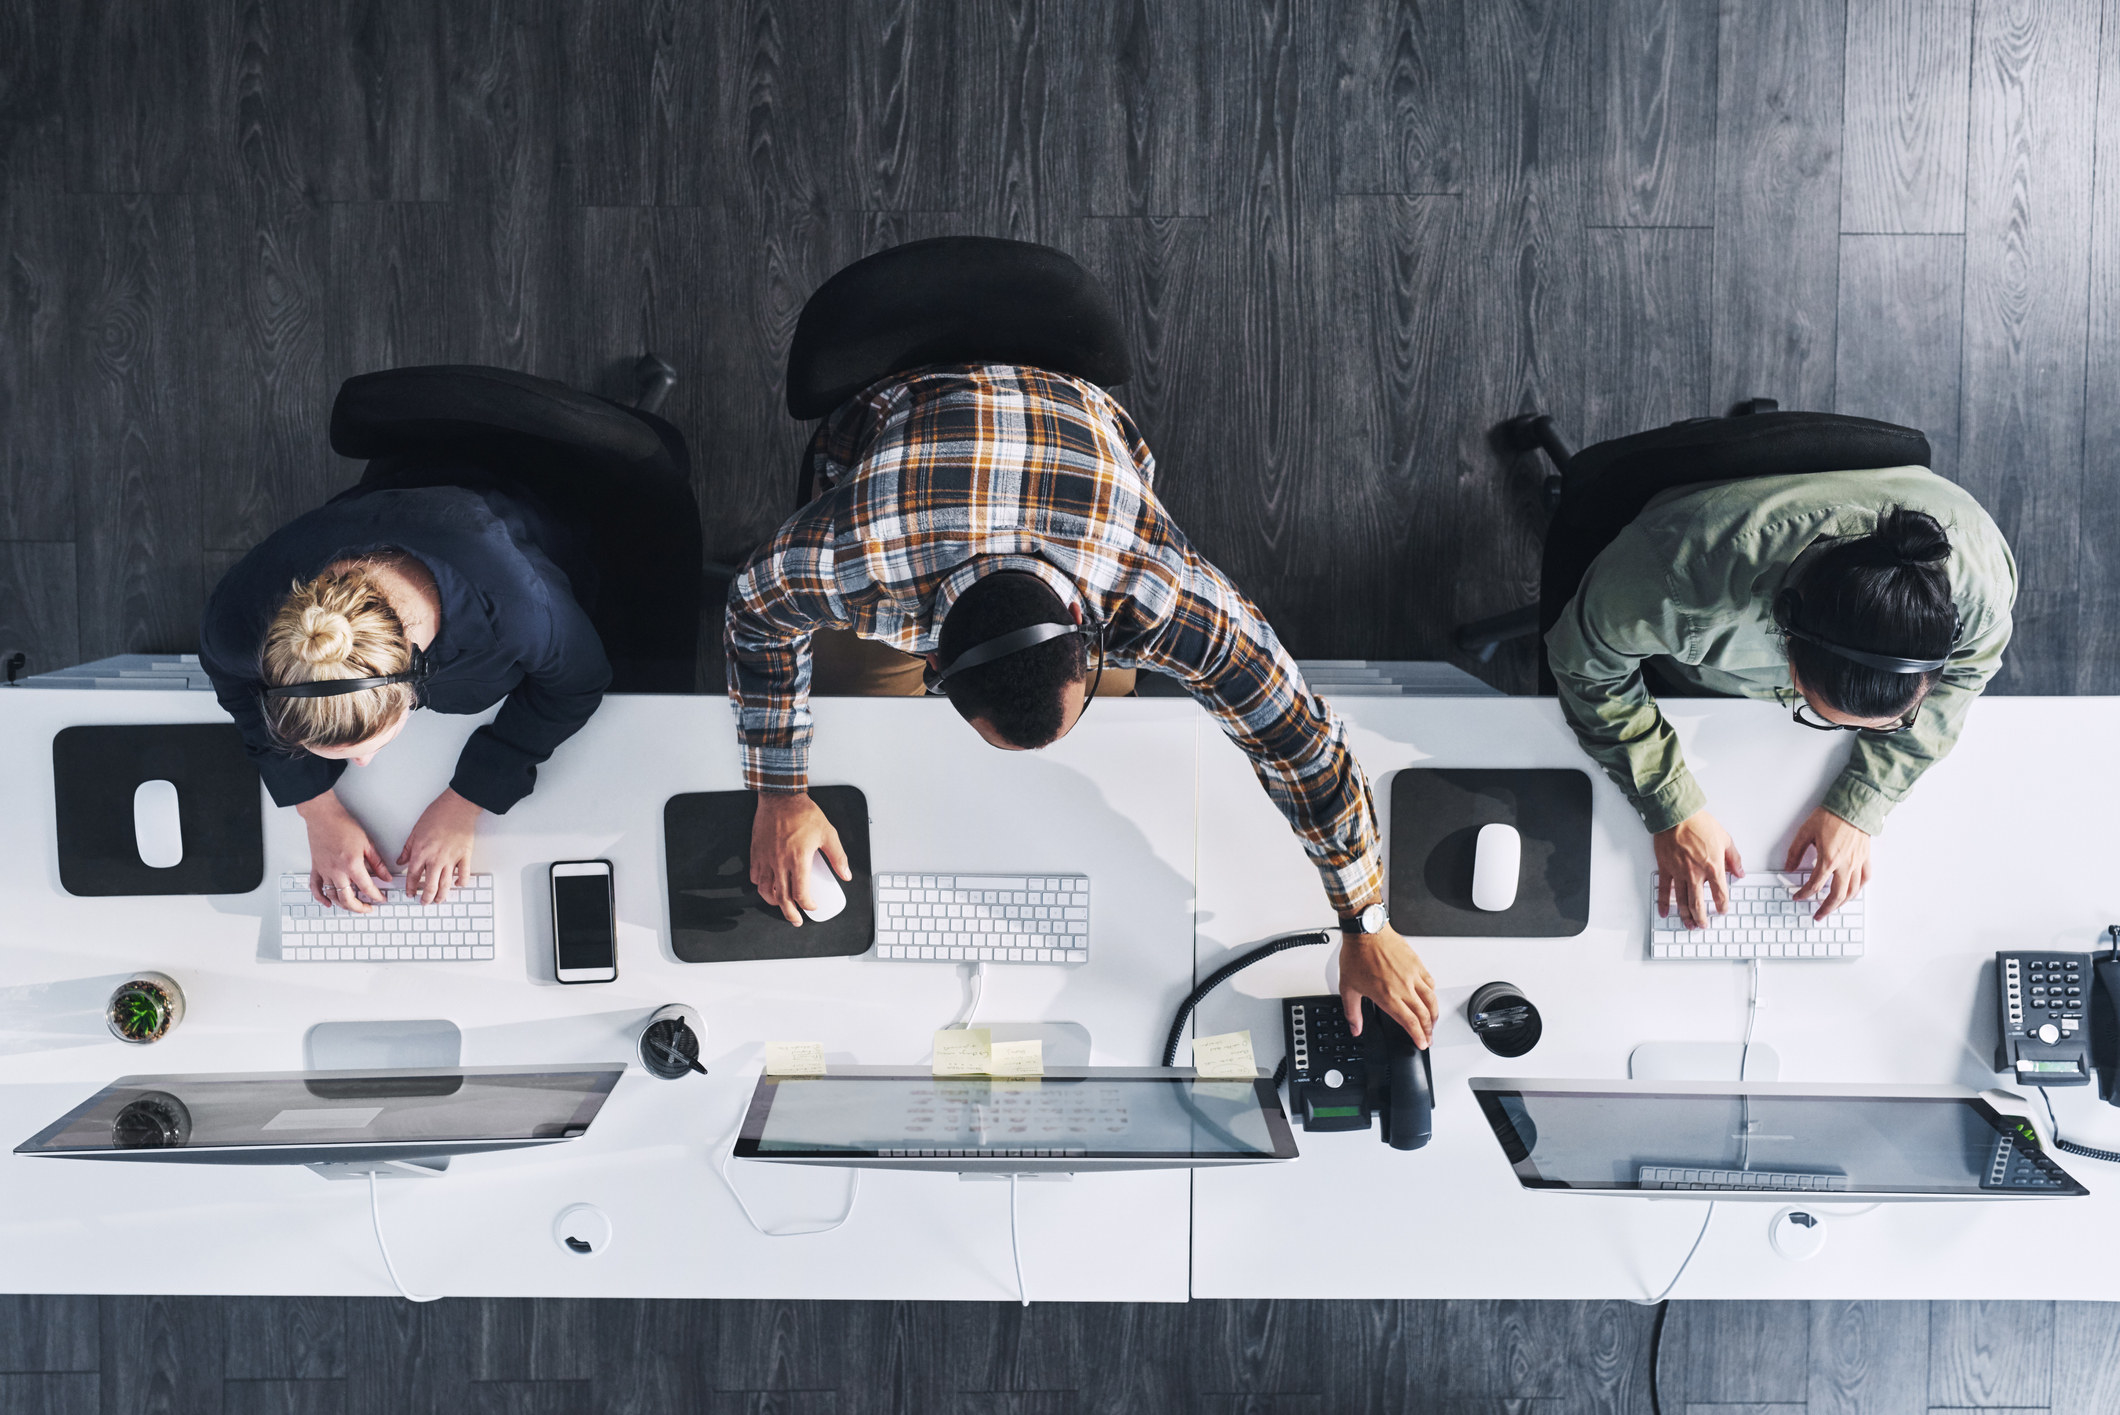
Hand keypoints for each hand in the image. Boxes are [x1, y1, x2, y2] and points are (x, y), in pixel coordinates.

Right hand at [295, 791, 390, 911]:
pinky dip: (321, 898)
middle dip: (360, 908)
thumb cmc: (344, 825)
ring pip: (332, 896)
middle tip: (368, 908)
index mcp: (352, 864)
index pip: (367, 888)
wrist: (324, 816)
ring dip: (343, 905)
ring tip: (354, 906)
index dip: (376, 896)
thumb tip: (386, 877)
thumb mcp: (367, 843)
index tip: (382, 899)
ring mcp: (324, 871)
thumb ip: (377, 863)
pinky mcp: (315, 868)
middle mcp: (337, 871)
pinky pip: (315, 888)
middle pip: (348, 899)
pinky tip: (328, 903)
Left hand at [397, 788, 482, 904]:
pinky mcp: (465, 856)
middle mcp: (435, 859)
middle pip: (429, 886)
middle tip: (424, 902)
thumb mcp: (415, 831)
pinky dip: (461, 883)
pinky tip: (458, 885)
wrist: (457, 806)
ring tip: (439, 900)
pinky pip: (463, 875)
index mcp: (421, 853)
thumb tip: (401, 861)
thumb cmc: (437, 815)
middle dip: (426, 898)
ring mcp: (451, 859)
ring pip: (446, 885)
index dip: (410, 888)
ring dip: (441, 896)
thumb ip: (408, 849)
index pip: (412, 877)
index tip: (410, 893)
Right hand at [751, 791, 850, 926]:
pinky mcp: (756, 852)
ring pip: (765, 889)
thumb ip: (838, 857)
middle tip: (796, 919)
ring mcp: (766, 858)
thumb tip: (845, 874)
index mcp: (798, 859)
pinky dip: (761, 885)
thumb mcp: (828, 834)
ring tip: (781, 905)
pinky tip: (767, 885)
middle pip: (782, 897)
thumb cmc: (803, 813)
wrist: (781, 797)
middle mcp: (779, 862)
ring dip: (773, 902)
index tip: (812, 906)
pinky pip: (755, 875)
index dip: (807, 904)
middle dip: (790, 913)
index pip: (800, 893)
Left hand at [1336, 924, 1438, 1047]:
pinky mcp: (1417, 964)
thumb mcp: (1348, 988)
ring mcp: (1412, 975)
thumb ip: (1352, 1012)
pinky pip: (1430, 982)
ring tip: (1433, 1022)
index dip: (1418, 1036)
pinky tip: (1430, 997)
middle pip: (1424, 1015)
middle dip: (1429, 1030)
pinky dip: (1433, 993)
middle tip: (1429, 1037)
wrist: (1366, 931)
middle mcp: (1403, 988)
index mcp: (1388, 996)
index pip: (1409, 1023)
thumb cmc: (1357, 955)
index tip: (1422, 1043)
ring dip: (1434, 1014)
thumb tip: (1355, 1028)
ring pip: (1431, 1000)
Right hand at [1654, 810, 1743, 929]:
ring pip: (1682, 901)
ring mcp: (1679, 873)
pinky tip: (1665, 913)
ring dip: (1685, 916)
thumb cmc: (1699, 824)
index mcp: (1713, 867)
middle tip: (1704, 925)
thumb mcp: (1725, 839)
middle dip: (1702, 918)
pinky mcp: (1665, 869)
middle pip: (1698, 904)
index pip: (1720, 894)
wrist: (1677, 815)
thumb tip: (1740, 872)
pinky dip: (1663, 903)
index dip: (1722, 906)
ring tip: (1689, 925)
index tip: (1722, 911)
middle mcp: (1696, 874)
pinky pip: (1664, 890)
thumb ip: (1734, 858)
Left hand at [1784, 806, 1870, 919]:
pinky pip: (1864, 878)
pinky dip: (1858, 888)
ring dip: (1842, 903)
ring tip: (1834, 908)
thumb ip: (1795, 852)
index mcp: (1828, 860)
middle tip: (1817, 915)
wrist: (1853, 806)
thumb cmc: (1831, 816)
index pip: (1814, 885)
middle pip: (1836, 895)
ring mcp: (1857, 863)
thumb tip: (1788, 867)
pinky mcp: (1865, 857)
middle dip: (1825, 908)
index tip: (1797, 897)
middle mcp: (1844, 865)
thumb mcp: (1805, 832)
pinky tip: (1852, 891)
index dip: (1804, 894)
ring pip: (1852, 891)